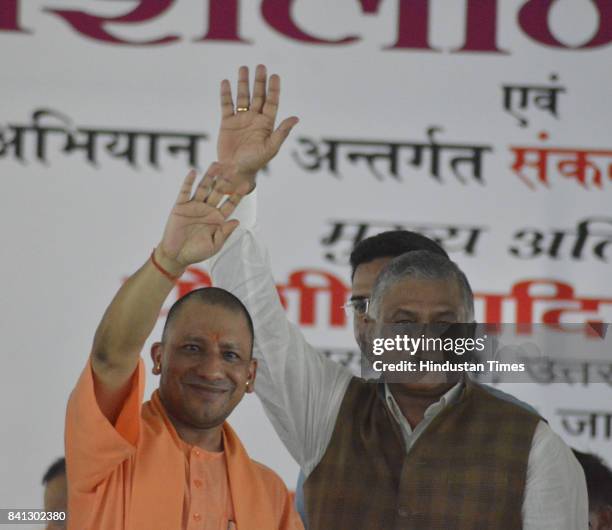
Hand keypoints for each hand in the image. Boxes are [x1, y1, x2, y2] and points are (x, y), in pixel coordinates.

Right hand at [157, 163, 242, 273]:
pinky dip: (188, 182)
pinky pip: (185, 192)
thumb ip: (225, 233)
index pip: (230, 204)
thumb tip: (237, 221)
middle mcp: (207, 210)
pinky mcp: (181, 206)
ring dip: (209, 176)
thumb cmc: (197, 252)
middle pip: (218, 191)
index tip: (246, 185)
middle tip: (234, 167)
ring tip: (216, 164)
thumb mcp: (214, 245)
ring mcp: (194, 206)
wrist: (176, 256)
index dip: (237, 195)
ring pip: (203, 188)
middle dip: (226, 180)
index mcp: (218, 219)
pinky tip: (193, 172)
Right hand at [216, 64, 298, 193]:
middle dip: (259, 81)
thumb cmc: (255, 162)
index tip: (274, 76)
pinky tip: (226, 82)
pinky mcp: (227, 122)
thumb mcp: (271, 147)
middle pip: (258, 96)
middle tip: (261, 66)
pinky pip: (226, 105)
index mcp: (267, 124)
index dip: (273, 89)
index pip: (272, 102)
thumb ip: (282, 132)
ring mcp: (241, 119)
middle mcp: (254, 119)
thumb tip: (296, 118)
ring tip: (243, 68)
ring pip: (242, 97)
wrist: (235, 171)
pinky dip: (226, 94)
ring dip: (243, 83)